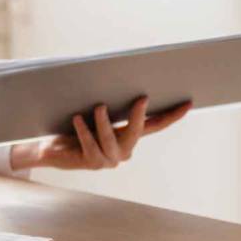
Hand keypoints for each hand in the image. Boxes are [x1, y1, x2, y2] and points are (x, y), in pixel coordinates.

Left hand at [10, 97, 189, 171]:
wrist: (52, 149)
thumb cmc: (74, 125)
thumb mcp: (95, 111)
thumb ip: (110, 102)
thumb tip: (119, 77)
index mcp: (129, 137)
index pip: (155, 125)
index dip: (172, 115)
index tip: (188, 103)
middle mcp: (124, 150)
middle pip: (138, 131)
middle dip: (139, 115)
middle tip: (141, 98)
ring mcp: (109, 159)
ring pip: (110, 139)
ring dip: (104, 122)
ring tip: (98, 107)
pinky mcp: (92, 163)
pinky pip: (90, 145)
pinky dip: (84, 131)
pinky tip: (77, 119)